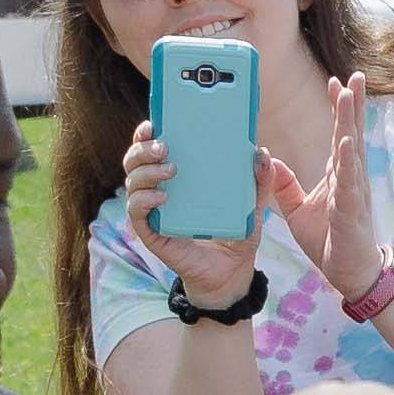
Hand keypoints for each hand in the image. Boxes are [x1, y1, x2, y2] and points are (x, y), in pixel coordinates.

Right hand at [119, 123, 263, 304]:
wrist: (231, 272)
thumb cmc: (235, 234)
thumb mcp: (251, 204)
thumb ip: (259, 181)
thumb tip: (261, 152)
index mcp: (176, 176)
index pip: (151, 148)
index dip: (146, 133)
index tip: (153, 122)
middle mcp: (158, 189)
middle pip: (134, 160)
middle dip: (143, 148)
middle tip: (165, 147)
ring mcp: (152, 211)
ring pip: (132, 182)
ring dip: (146, 172)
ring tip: (171, 171)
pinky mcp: (152, 233)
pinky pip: (136, 212)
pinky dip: (144, 201)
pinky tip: (161, 197)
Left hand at [263, 74, 378, 299]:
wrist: (350, 273)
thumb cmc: (330, 240)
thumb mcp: (298, 210)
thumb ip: (286, 185)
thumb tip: (270, 161)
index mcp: (339, 176)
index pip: (339, 135)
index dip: (339, 109)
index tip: (335, 82)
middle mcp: (350, 179)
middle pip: (351, 134)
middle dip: (352, 105)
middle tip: (355, 75)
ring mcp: (352, 194)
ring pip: (352, 151)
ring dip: (350, 123)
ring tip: (349, 96)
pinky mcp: (349, 213)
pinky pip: (348, 184)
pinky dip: (346, 162)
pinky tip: (344, 143)